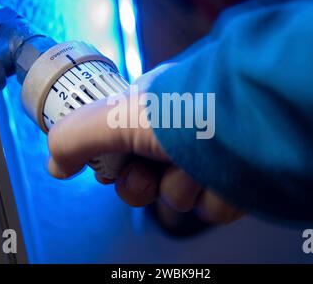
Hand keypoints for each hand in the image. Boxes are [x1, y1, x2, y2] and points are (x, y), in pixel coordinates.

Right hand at [47, 64, 243, 224]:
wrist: (258, 121)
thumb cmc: (190, 107)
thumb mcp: (117, 116)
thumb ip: (76, 137)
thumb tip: (55, 164)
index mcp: (154, 109)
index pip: (119, 146)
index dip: (112, 164)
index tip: (112, 168)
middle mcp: (182, 131)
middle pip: (145, 179)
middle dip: (141, 184)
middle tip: (148, 173)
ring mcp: (210, 156)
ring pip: (179, 195)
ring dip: (181, 187)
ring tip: (196, 164)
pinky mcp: (238, 179)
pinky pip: (213, 206)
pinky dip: (214, 196)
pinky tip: (223, 175)